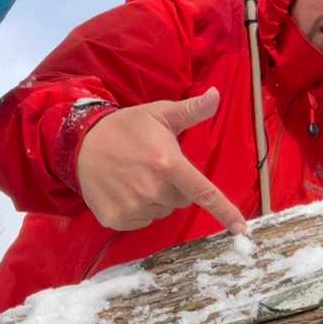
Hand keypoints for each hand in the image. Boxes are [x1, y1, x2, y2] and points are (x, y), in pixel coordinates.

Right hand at [75, 90, 247, 234]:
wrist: (81, 142)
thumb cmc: (127, 127)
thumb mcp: (160, 114)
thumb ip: (192, 110)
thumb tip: (218, 94)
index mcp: (167, 164)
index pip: (203, 193)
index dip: (225, 211)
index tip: (242, 228)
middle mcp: (152, 189)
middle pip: (181, 201)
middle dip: (174, 187)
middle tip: (154, 167)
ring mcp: (133, 207)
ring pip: (162, 211)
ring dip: (156, 199)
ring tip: (135, 176)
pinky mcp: (117, 219)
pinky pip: (142, 221)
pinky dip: (138, 209)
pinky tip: (124, 190)